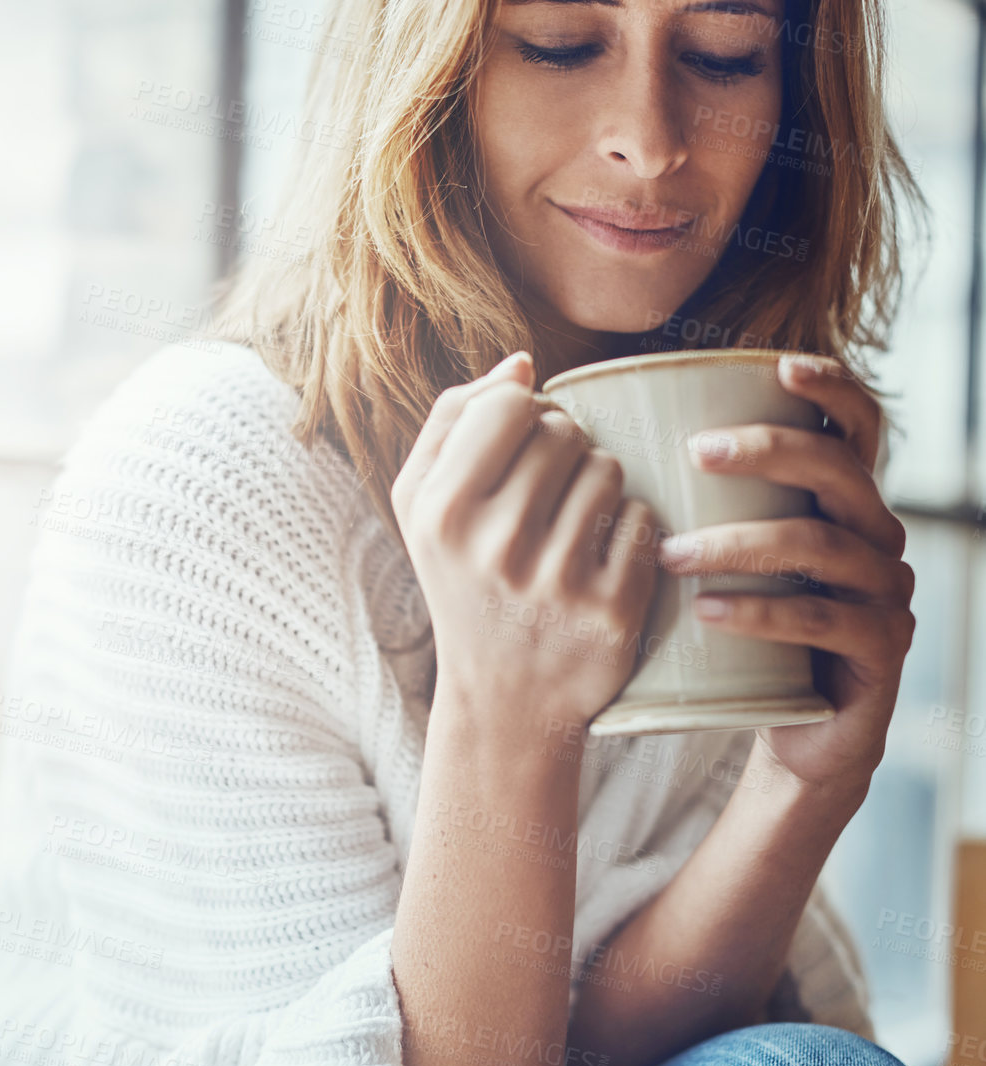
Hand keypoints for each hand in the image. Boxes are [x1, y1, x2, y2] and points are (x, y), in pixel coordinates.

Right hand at [391, 351, 659, 731]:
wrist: (503, 701)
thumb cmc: (462, 583)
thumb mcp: (422, 507)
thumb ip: (452, 420)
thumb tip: (519, 363)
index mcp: (442, 513)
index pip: (509, 405)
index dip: (523, 413)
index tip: (518, 448)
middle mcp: (495, 546)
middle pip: (564, 432)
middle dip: (563, 448)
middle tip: (547, 493)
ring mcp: (558, 582)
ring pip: (608, 469)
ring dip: (598, 486)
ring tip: (571, 526)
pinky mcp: (613, 610)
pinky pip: (643, 519)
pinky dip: (628, 531)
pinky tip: (600, 560)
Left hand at [655, 351, 914, 800]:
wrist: (801, 730)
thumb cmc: (749, 631)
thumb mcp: (732, 557)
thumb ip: (703, 501)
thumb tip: (602, 435)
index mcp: (846, 501)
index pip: (858, 425)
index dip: (832, 386)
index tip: (781, 365)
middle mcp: (877, 535)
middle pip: (838, 470)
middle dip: (769, 450)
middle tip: (697, 450)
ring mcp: (886, 592)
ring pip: (822, 546)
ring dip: (741, 543)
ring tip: (671, 554)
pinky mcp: (881, 648)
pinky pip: (823, 620)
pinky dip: (762, 613)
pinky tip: (708, 612)